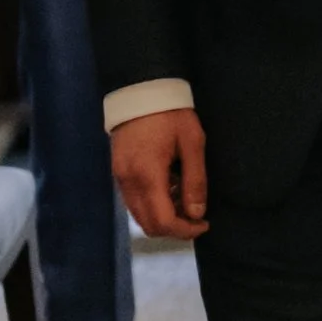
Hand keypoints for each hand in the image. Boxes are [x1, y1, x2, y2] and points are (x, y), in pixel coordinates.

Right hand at [111, 107, 208, 238]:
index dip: (185, 230)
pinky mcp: (117, 172)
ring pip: (139, 216)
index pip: (164, 221)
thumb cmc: (171, 113)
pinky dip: (152, 205)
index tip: (204, 224)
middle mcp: (128, 183)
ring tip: (184, 200)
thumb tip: (197, 214)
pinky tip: (169, 188)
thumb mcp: (192, 142)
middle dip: (174, 228)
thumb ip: (195, 181)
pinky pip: (133, 202)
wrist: (140, 90)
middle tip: (196, 215)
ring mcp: (120, 178)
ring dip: (162, 217)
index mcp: (148, 176)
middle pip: (149, 225)